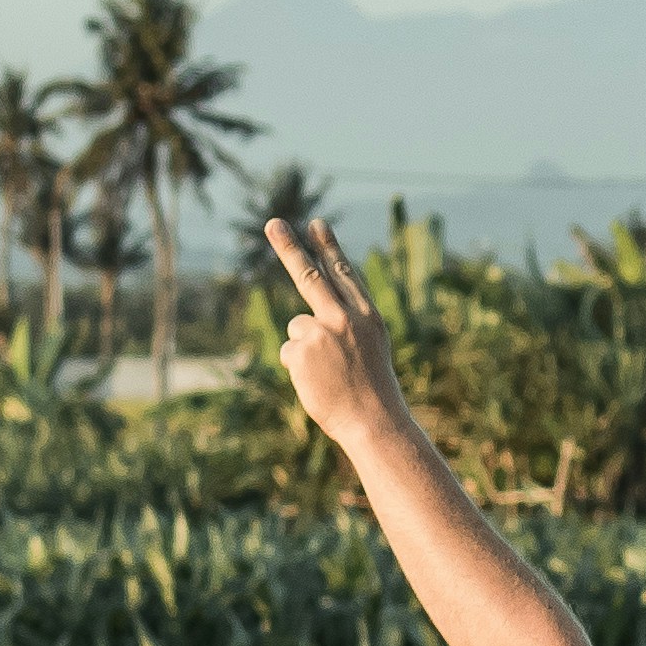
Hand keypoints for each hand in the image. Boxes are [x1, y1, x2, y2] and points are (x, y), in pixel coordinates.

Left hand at [262, 218, 411, 452]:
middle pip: (311, 276)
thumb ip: (346, 324)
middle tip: (272, 223)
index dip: (329, 248)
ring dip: (305, 348)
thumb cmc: (372, 390)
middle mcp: (344, 318)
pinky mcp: (299, 351)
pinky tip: (318, 381)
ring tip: (329, 373)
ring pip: (298, 327)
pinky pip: (289, 352)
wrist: (373, 421)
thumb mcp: (370, 348)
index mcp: (367, 315)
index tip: (316, 224)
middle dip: (290, 247)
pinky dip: (298, 368)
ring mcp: (321, 333)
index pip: (344, 274)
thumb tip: (300, 320)